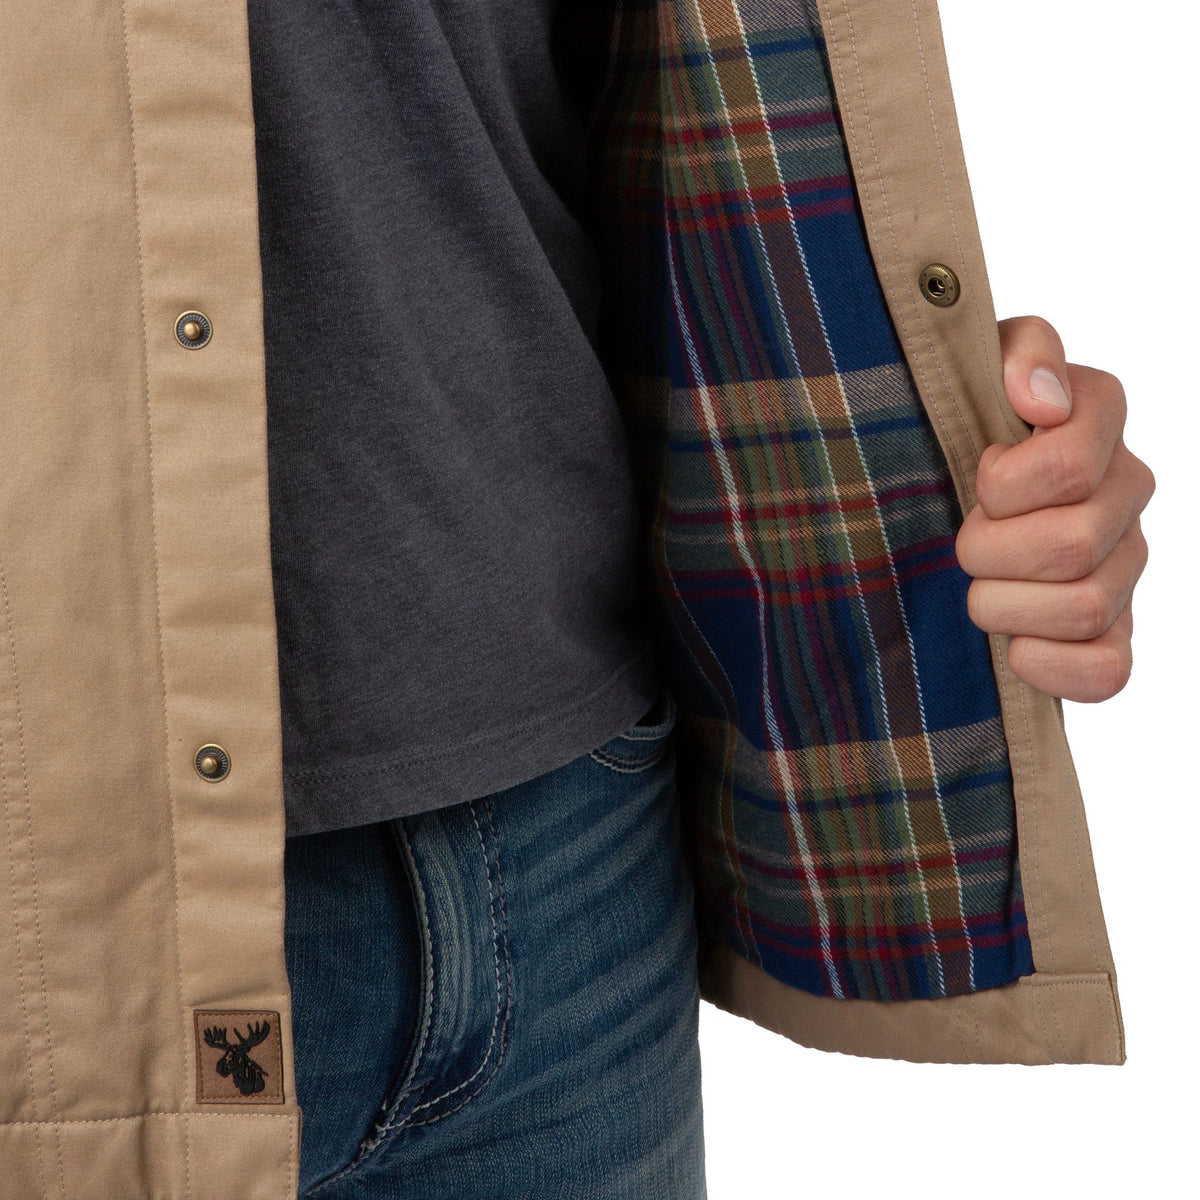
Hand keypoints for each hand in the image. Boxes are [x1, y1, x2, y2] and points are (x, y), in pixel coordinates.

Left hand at [955, 316, 1154, 701]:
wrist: (940, 484)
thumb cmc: (956, 420)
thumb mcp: (974, 357)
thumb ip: (1019, 351)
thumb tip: (1040, 398)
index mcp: (1099, 420)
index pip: (1074, 465)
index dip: (1007, 483)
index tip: (979, 475)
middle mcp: (1126, 493)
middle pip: (1071, 545)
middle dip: (990, 550)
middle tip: (964, 539)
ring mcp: (1124, 566)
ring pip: (1083, 608)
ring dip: (1004, 605)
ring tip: (980, 586)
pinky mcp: (1110, 632)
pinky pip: (1109, 671)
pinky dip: (1050, 666)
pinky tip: (1013, 646)